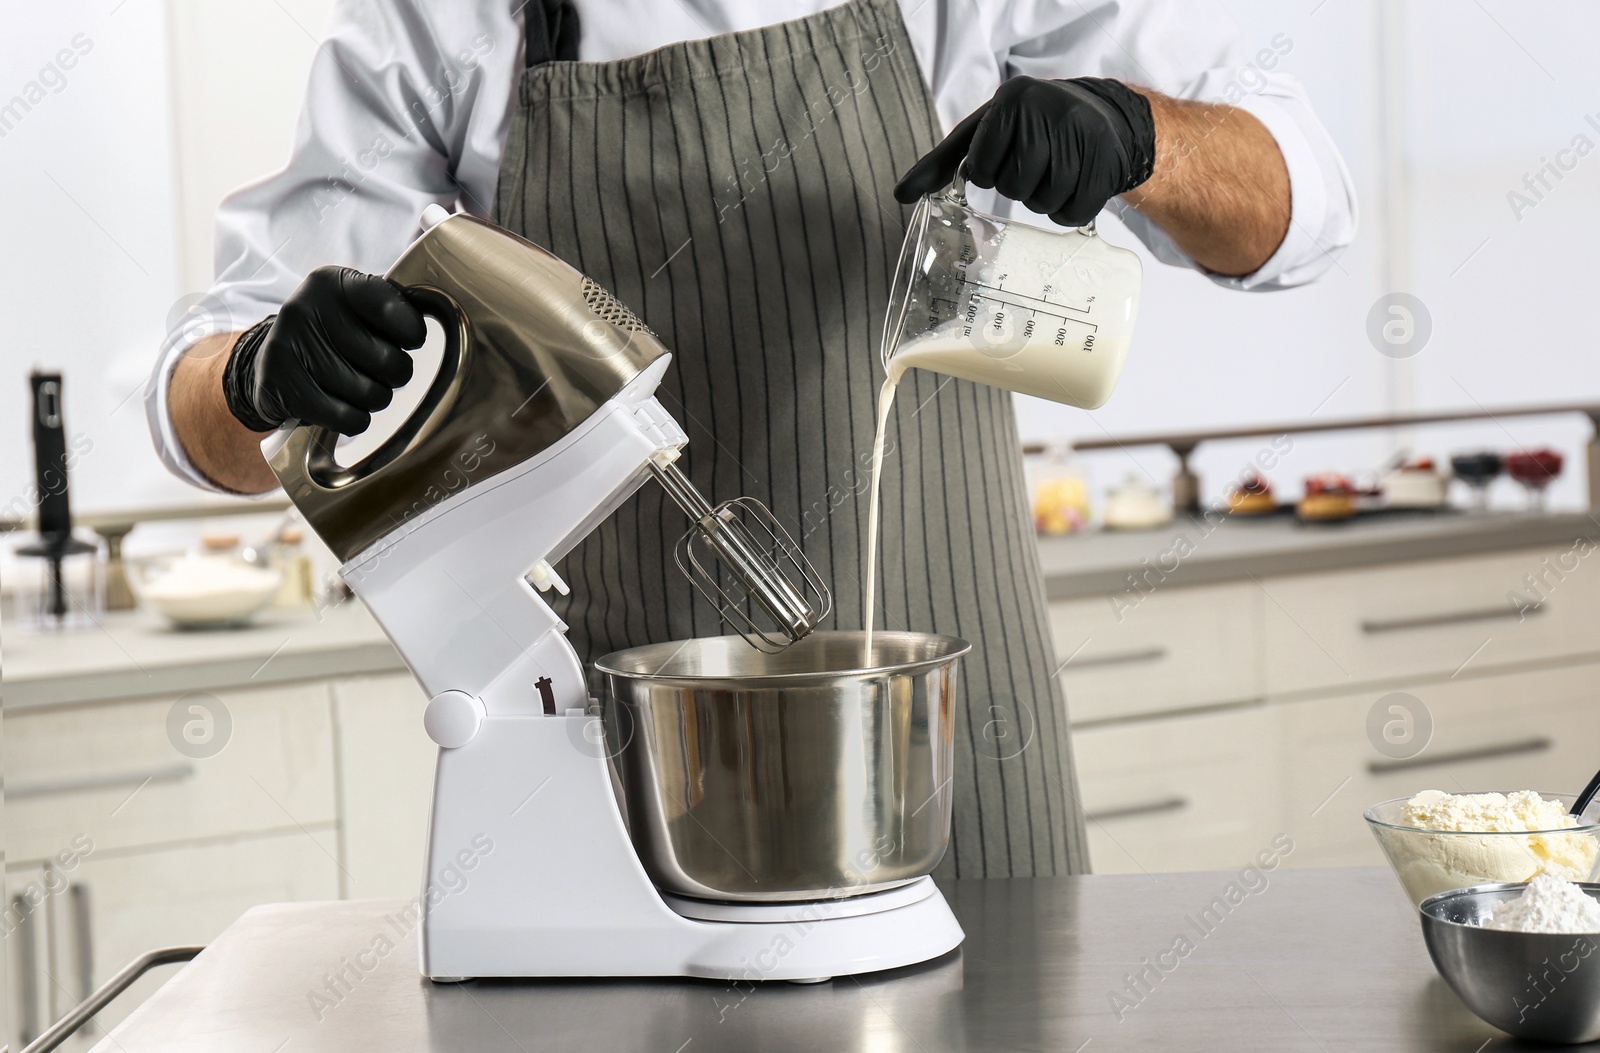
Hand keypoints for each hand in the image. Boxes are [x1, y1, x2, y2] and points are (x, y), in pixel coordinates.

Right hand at [222, 266, 425, 433]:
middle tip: (380, 371)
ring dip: (374, 399)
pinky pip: (347, 418)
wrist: (270, 361)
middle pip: (390, 362)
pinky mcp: (280, 385)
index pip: (394, 309)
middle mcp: (306, 308)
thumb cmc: (332, 335)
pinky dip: (355, 419)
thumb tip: (443, 313)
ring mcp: (288, 346)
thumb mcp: (357, 307)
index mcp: (332, 283)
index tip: (409, 340)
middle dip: (395, 374)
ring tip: (357, 386)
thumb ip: (394, 308)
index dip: (412, 334)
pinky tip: (343, 406)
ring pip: (371, 395)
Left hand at [893, 76, 1155, 227]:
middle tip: (1030, 169)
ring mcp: (1082, 135)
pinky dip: (1067, 213)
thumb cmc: (1028, 129)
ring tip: (1051, 175)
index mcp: (1011, 100)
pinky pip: (1073, 214)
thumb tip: (900, 195)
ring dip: (1042, 202)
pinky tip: (1071, 189)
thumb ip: (939, 163)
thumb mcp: (982, 133)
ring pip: (1043, 204)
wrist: (1098, 116)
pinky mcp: (1106, 162)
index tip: (1002, 159)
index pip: (981, 168)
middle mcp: (1048, 110)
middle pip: (1013, 187)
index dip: (988, 175)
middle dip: (1017, 189)